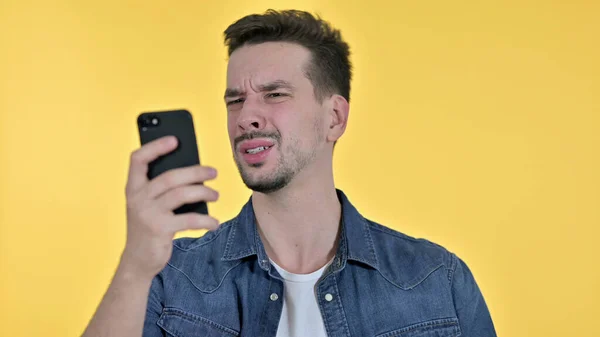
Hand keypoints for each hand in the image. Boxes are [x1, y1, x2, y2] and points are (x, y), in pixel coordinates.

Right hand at [120, 135, 219, 279]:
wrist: (138, 260)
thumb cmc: (149, 227)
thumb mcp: (150, 205)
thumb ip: (163, 189)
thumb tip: (195, 173)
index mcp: (133, 188)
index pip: (138, 159)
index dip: (156, 146)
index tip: (175, 140)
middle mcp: (137, 198)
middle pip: (170, 176)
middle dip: (196, 171)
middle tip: (213, 171)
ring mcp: (148, 214)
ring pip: (181, 194)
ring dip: (204, 192)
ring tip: (216, 194)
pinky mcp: (159, 229)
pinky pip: (189, 219)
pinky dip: (206, 220)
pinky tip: (214, 223)